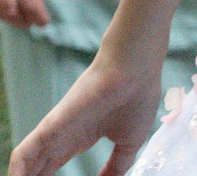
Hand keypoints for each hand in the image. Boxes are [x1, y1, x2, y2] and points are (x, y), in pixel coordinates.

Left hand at [8, 47, 161, 175]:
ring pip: (27, 165)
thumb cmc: (138, 98)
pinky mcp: (49, 128)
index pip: (53, 166)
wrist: (135, 73)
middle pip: (37, 169)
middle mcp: (63, 137)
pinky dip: (16, 171)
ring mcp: (54, 133)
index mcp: (80, 138)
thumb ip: (118, 164)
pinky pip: (23, 154)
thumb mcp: (130, 140)